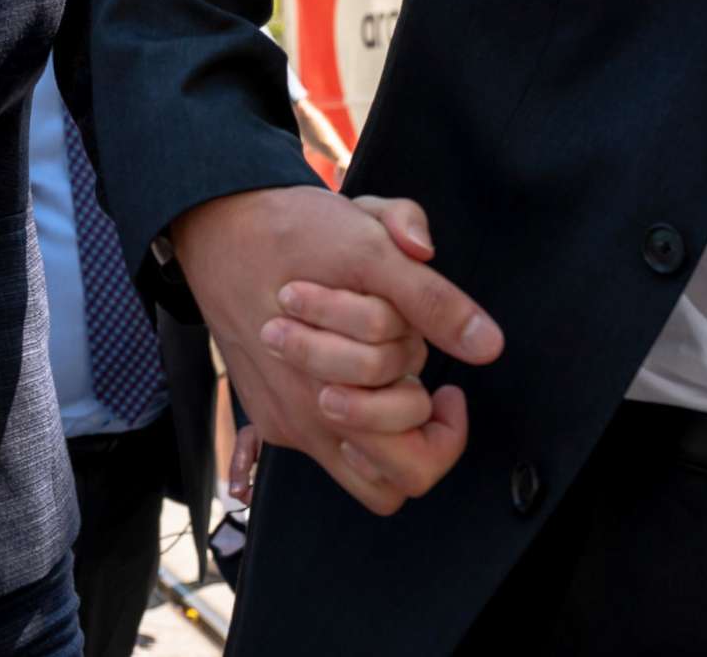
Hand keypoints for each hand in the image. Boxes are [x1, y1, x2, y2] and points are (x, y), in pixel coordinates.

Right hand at [225, 197, 452, 501]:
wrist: (219, 227)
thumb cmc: (294, 231)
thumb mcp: (369, 244)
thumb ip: (431, 297)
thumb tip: (487, 344)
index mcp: (334, 377)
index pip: (416, 460)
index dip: (448, 429)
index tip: (449, 386)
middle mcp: (307, 415)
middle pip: (395, 479)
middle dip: (418, 430)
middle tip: (423, 386)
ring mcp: (285, 421)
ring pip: (363, 475)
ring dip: (386, 433)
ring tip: (389, 381)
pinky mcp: (267, 418)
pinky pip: (327, 450)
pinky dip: (351, 423)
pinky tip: (351, 369)